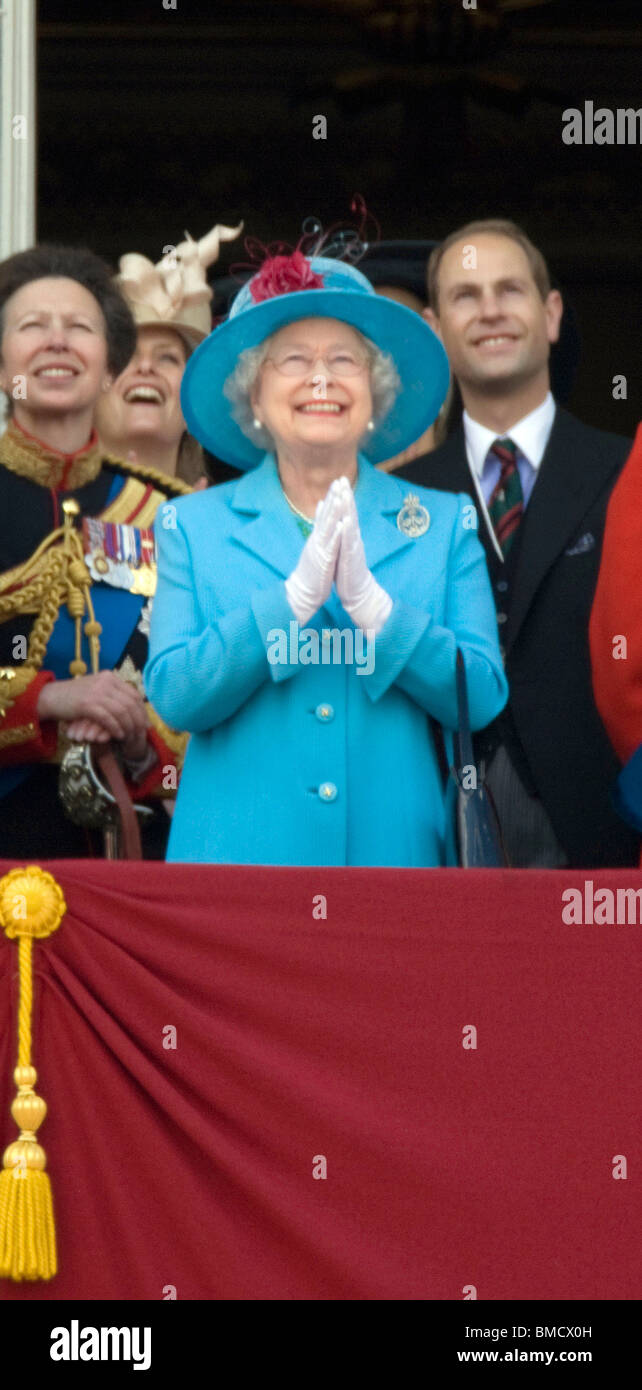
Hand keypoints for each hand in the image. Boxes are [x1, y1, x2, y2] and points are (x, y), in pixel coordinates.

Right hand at [37, 671, 148, 745]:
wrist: (50, 697)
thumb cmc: (73, 696)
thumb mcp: (95, 689)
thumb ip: (111, 694)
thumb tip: (132, 705)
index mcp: (109, 677)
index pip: (133, 693)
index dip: (142, 710)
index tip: (145, 724)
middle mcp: (105, 682)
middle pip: (131, 703)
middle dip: (138, 720)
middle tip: (140, 734)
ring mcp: (96, 692)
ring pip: (121, 711)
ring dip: (128, 727)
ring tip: (129, 737)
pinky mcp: (87, 704)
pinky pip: (109, 718)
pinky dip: (116, 728)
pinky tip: (118, 736)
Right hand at [284, 477, 347, 623]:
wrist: (303, 592)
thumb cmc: (312, 571)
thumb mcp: (314, 547)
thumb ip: (317, 529)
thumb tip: (318, 514)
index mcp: (317, 537)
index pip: (324, 513)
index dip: (331, 496)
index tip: (338, 481)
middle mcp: (317, 540)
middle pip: (325, 515)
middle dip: (332, 498)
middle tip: (338, 481)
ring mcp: (319, 550)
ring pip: (327, 528)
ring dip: (333, 512)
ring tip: (339, 497)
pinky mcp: (323, 561)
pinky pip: (330, 546)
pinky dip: (335, 535)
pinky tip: (340, 525)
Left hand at [335, 489, 392, 633]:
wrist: (357, 591)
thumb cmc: (347, 570)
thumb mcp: (343, 547)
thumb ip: (342, 533)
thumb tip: (340, 519)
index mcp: (348, 535)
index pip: (346, 512)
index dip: (342, 496)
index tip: (338, 479)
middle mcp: (353, 538)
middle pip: (350, 513)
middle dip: (346, 495)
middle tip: (343, 478)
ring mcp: (353, 547)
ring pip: (351, 524)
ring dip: (348, 509)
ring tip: (345, 493)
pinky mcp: (352, 558)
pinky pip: (349, 543)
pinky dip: (348, 532)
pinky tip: (346, 521)